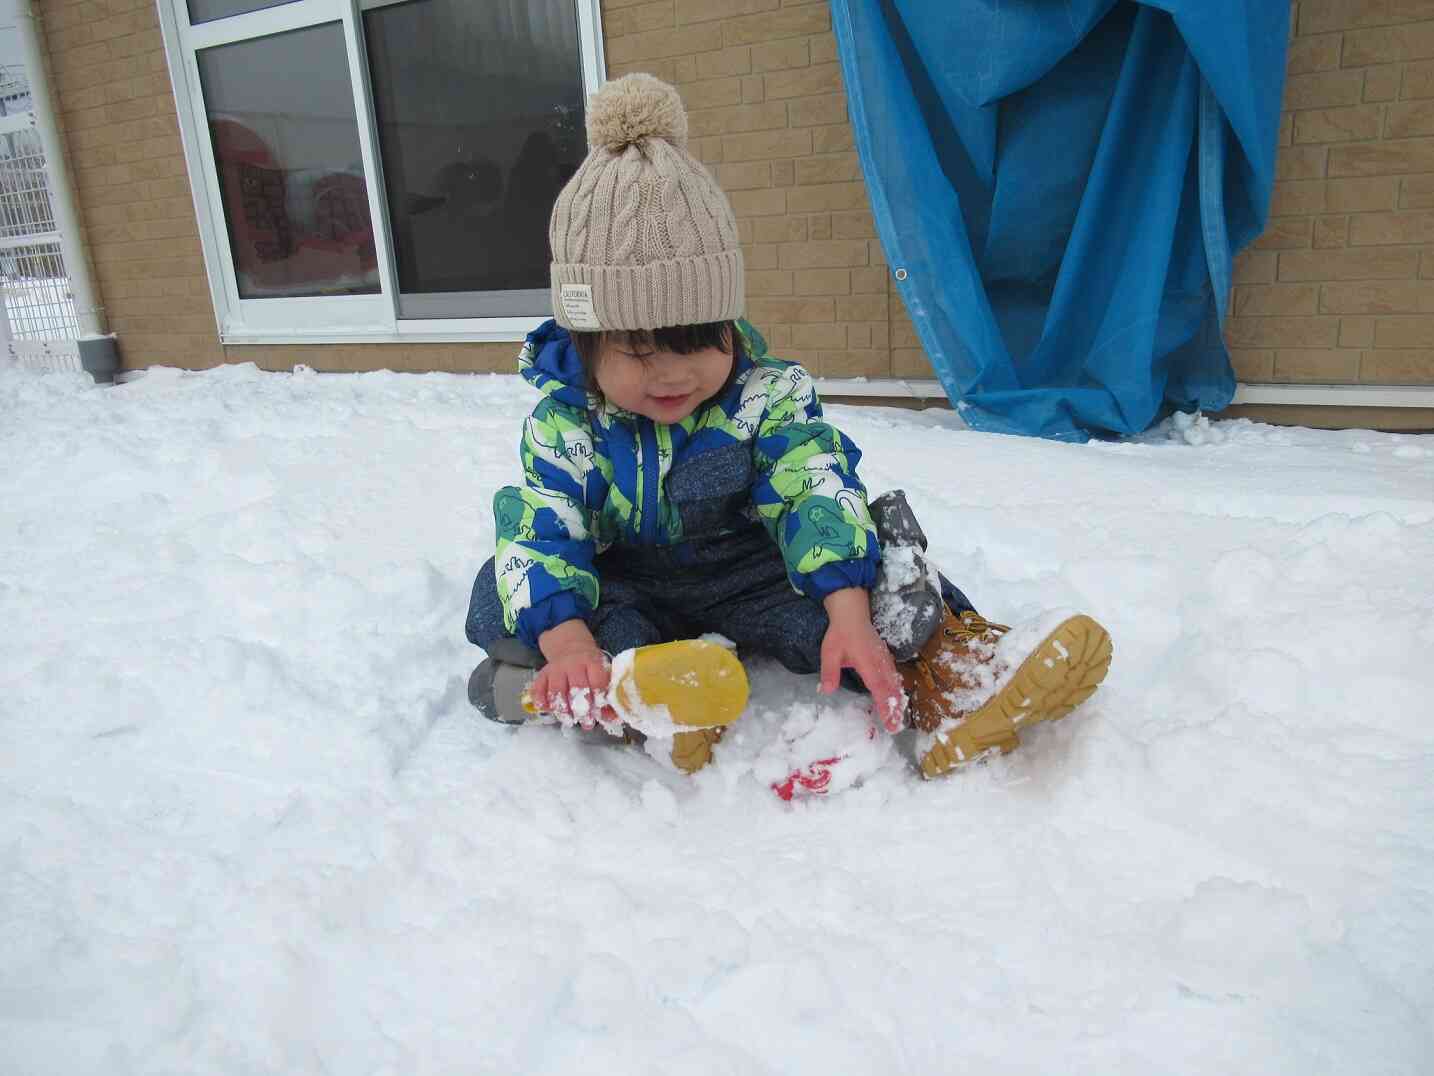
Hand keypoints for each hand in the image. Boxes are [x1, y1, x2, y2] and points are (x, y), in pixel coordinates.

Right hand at [532, 620, 616, 728]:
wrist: (569, 647)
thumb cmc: (589, 666)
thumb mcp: (602, 673)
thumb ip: (607, 695)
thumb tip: (614, 718)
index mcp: (591, 662)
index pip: (596, 680)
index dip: (598, 698)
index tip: (600, 711)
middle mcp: (573, 664)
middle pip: (577, 687)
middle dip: (582, 708)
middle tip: (586, 723)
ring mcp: (556, 669)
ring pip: (557, 690)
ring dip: (563, 709)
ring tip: (569, 721)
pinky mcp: (542, 674)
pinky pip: (538, 689)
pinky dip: (542, 701)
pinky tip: (549, 711)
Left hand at [820, 588, 906, 732]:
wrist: (852, 613)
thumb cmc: (840, 633)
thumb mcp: (829, 652)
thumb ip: (829, 672)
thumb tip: (826, 691)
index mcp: (867, 663)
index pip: (879, 688)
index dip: (884, 705)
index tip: (888, 721)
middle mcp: (880, 663)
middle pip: (891, 689)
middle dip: (894, 708)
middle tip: (895, 727)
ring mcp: (884, 660)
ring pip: (895, 683)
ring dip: (897, 700)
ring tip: (897, 718)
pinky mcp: (885, 658)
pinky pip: (894, 676)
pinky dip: (896, 689)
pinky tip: (896, 698)